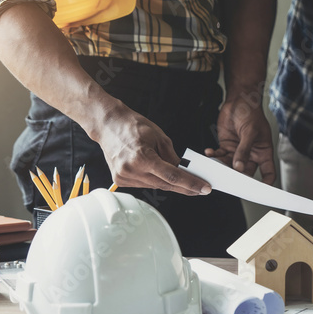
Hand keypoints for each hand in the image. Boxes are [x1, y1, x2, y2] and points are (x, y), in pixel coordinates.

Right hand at [95, 105, 211, 195]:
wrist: (108, 124)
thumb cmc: (132, 126)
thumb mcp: (160, 137)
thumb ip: (173, 157)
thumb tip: (185, 171)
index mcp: (142, 158)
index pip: (173, 176)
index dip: (191, 184)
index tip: (204, 188)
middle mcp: (131, 170)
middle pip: (165, 185)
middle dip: (185, 187)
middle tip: (200, 189)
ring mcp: (124, 177)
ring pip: (155, 186)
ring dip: (170, 184)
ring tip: (182, 180)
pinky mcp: (120, 180)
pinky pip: (144, 185)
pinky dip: (155, 181)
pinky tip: (160, 175)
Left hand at [205, 94, 276, 184]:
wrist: (239, 100)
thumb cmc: (251, 113)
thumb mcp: (250, 132)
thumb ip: (244, 150)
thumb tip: (239, 167)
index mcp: (263, 152)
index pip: (268, 172)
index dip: (265, 183)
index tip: (258, 190)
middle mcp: (252, 154)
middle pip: (246, 172)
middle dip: (237, 176)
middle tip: (229, 180)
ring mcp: (238, 151)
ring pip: (231, 166)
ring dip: (222, 166)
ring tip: (215, 164)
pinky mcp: (227, 147)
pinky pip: (220, 156)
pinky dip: (214, 156)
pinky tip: (210, 153)